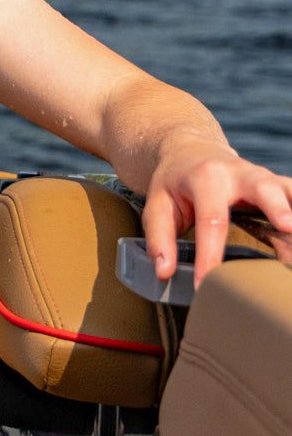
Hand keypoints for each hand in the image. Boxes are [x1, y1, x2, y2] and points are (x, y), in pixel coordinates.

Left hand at [141, 142, 291, 285]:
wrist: (190, 149)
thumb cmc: (174, 183)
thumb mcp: (157, 203)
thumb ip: (159, 238)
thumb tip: (165, 272)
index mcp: (205, 178)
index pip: (211, 220)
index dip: (210, 255)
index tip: (208, 285)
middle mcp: (238, 172)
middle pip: (262, 189)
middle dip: (277, 208)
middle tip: (288, 228)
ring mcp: (262, 176)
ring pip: (286, 190)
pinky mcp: (278, 184)